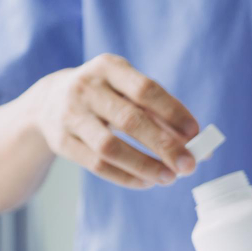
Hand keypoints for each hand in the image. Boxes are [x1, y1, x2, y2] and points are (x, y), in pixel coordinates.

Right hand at [23, 53, 198, 187]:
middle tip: (189, 165)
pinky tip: (146, 182)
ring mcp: (69, 115)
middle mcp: (86, 87)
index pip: (145, 89)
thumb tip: (201, 149)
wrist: (49, 102)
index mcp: (109, 68)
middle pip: (129, 120)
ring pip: (110, 148)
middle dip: (164, 146)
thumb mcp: (130, 93)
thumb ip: (164, 117)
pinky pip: (96, 165)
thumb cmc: (108, 97)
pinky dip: (126, 177)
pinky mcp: (61, 141)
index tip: (195, 134)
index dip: (173, 112)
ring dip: (144, 166)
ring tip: (169, 178)